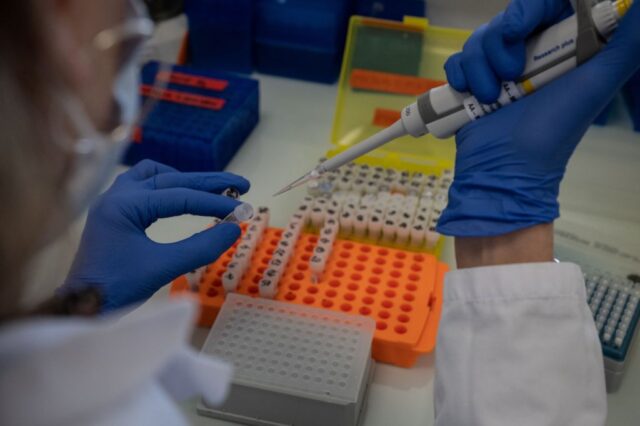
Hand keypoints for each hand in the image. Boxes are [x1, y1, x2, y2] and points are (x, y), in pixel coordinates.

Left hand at [62, 160, 249, 310]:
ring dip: (183, 179)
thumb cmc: (116, 289)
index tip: (243, 208)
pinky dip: (165, 188)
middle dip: (208, 182)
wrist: (80, 307)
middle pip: (171, 179)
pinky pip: (142, 186)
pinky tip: (179, 198)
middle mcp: (117, 195)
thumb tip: (234, 229)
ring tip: (209, 189)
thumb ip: (201, 247)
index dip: (215, 201)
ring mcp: (113, 202)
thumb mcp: (163, 268)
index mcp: (124, 205)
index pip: (181, 197)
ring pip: (153, 175)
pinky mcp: (114, 213)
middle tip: (240, 185)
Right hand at [437, 0, 639, 236]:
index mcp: (564, 47)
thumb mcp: (596, 83)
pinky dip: (460, 75)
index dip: (531, 7)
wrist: (504, 169)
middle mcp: (532, 54)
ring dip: (480, 66)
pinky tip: (470, 95)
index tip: (522, 27)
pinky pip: (458, 58)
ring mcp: (499, 69)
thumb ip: (626, 43)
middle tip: (510, 73)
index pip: (547, 4)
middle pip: (508, 17)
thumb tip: (637, 7)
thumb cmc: (552, 131)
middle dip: (501, 42)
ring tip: (490, 97)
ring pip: (480, 37)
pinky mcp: (471, 83)